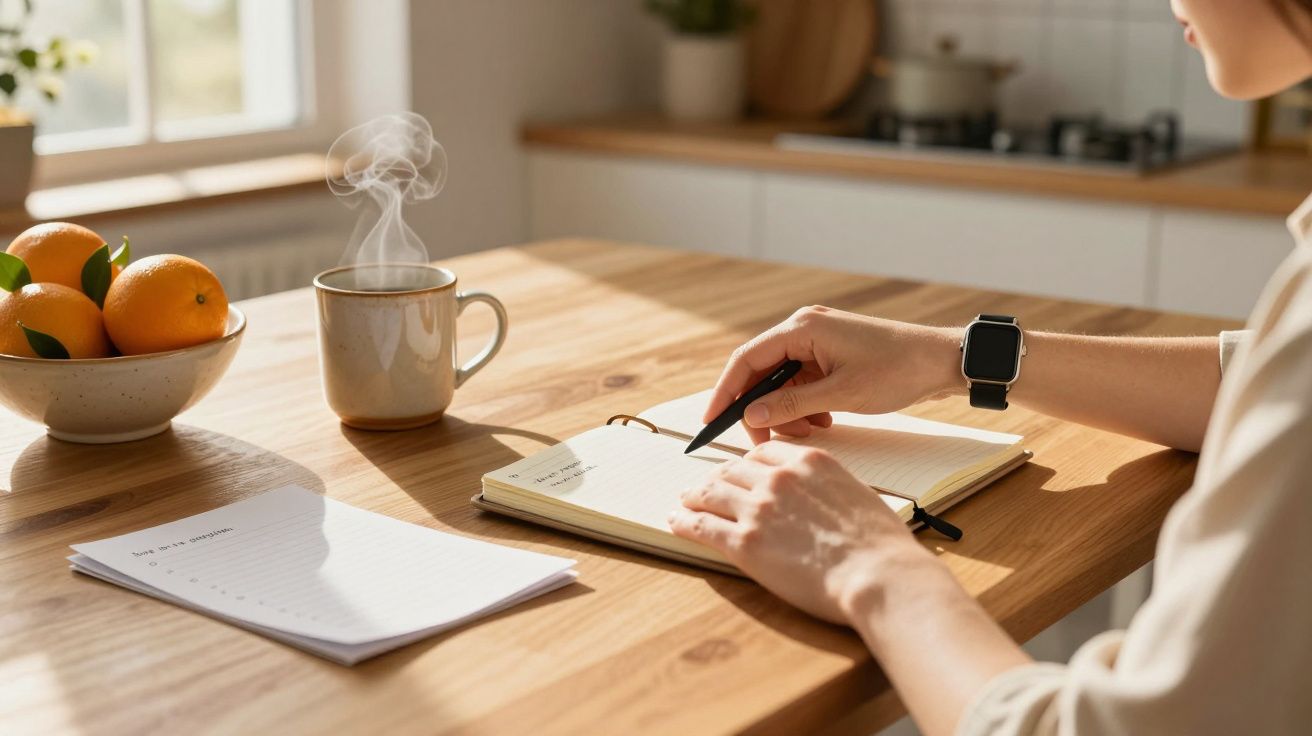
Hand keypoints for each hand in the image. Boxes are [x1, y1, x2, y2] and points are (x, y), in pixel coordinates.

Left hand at [668, 441, 930, 623]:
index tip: (740, 470)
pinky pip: (702, 525)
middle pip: (733, 469)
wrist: (877, 575)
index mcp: (810, 462)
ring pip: (711, 492)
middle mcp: (778, 479)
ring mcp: (758, 509)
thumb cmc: (879, 545)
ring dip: (695, 495)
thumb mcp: (857, 495)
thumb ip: (829, 488)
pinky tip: (676, 522)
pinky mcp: (744, 543)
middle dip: (718, 477)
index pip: (764, 452)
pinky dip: (684, 521)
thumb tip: (823, 498)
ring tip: (686, 501)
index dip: (747, 462)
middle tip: (707, 486)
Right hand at [707, 306, 961, 443]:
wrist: (941, 361)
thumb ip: (791, 405)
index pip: (746, 359)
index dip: (725, 391)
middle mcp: (804, 328)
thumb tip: (751, 417)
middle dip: (761, 407)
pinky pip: (802, 381)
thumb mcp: (841, 395)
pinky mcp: (830, 353)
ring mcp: (818, 340)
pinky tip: (824, 420)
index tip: (712, 420)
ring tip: (809, 430)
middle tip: (766, 439)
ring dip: (787, 410)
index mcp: (802, 329)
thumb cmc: (897, 371)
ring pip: (782, 380)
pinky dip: (805, 404)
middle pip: (761, 371)